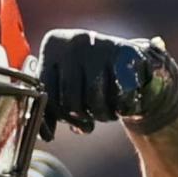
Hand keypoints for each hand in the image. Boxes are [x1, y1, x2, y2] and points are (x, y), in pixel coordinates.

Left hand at [38, 29, 177, 140]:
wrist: (131, 61)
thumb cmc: (89, 78)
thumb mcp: (65, 87)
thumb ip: (52, 108)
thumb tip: (46, 135)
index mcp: (52, 46)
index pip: (46, 93)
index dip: (58, 116)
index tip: (69, 122)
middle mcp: (74, 40)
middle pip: (69, 100)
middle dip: (82, 117)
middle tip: (92, 115)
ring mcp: (100, 44)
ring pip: (94, 101)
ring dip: (102, 115)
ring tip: (107, 110)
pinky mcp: (126, 53)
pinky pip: (120, 98)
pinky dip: (123, 108)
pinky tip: (123, 105)